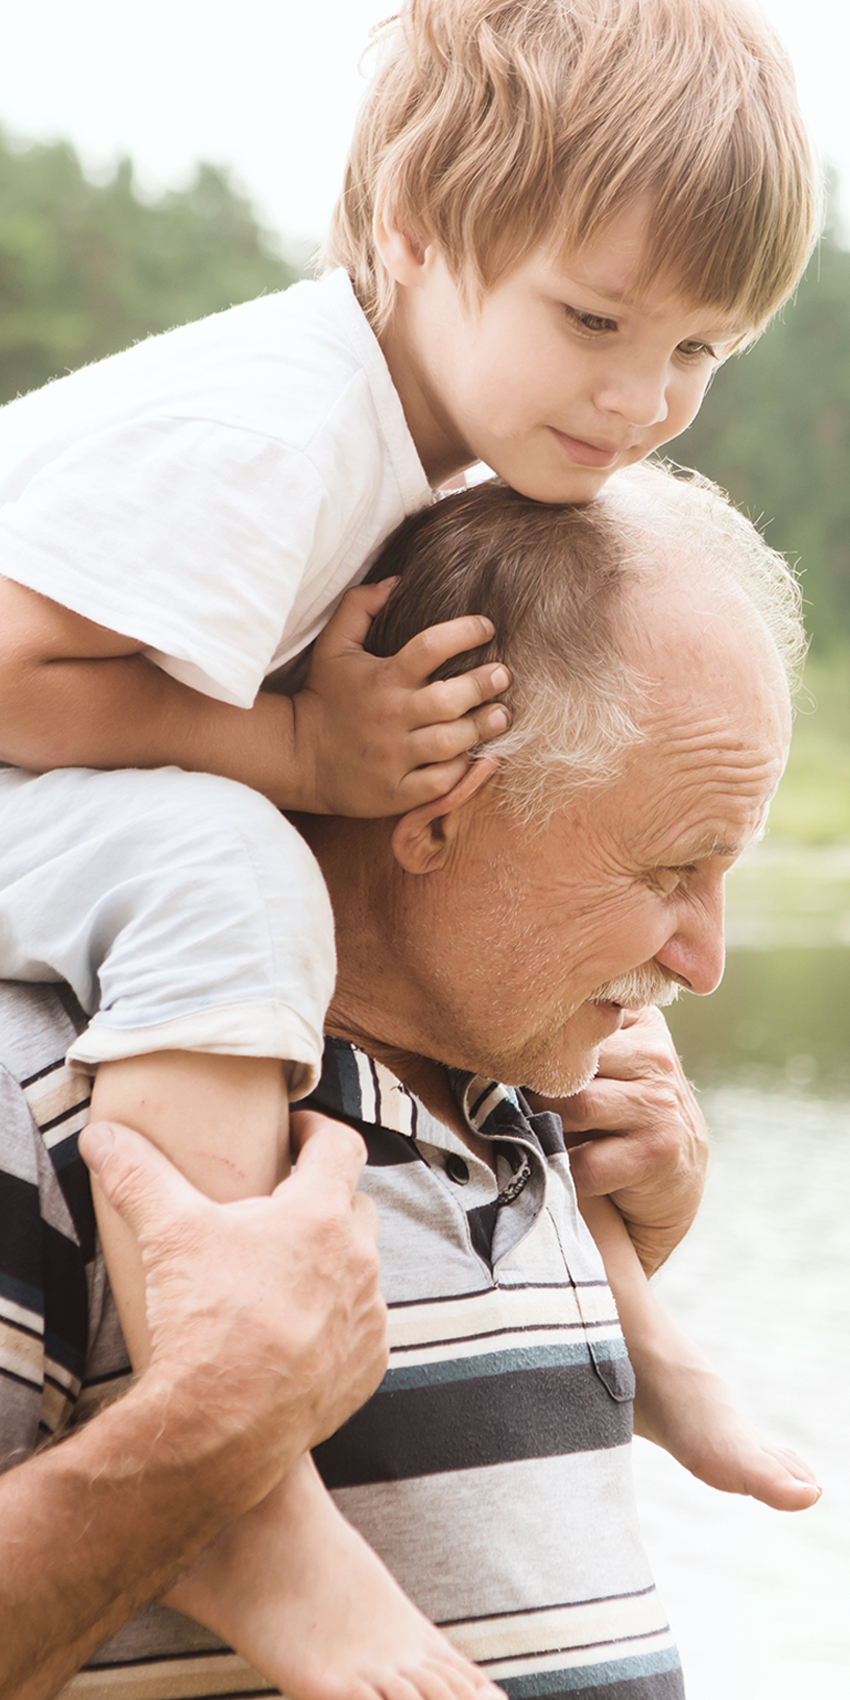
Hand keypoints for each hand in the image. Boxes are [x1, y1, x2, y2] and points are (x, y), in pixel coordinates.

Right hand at [80, 1110, 386, 1491]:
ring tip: (284, 1273)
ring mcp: (368, 1316)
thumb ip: (138, 1175)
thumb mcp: (168, 1234)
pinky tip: (297, 1330)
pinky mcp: (367, 1366)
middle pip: (354, 1206)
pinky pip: (361, 1328)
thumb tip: (101, 1136)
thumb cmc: (204, 1320)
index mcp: (321, 1215)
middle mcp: (359, 1261)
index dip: (317, 1131)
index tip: (295, 1133)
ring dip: (332, 1264)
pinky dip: (336, 1321)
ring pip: (360, 1270)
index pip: (341, 1146)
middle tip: (281, 1206)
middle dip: (323, 1199)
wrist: (223, 1426)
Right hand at [292, 579, 511, 814]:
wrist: (296, 755)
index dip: (465, 632)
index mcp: (382, 678)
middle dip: (484, 684)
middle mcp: (391, 716)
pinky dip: (462, 769)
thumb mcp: (333, 646)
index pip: (432, 647)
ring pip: (452, 741)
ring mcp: (394, 756)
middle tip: (502, 675)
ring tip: (500, 715)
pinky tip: (474, 754)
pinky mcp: (395, 791)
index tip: (486, 627)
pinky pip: (440, 782)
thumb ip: (360, 606)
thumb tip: (396, 581)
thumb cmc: (324, 696)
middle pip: (451, 698)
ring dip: (482, 727)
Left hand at [525, 1009, 707, 1274]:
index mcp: (638, 1022)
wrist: (675, 1182)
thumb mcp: (605, 1067)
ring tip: (532, 1135)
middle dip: (531, 1087)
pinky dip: (562, 1173)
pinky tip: (557, 1172)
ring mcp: (659, 1103)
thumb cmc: (620, 1116)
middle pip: (567, 1061)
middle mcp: (656, 1055)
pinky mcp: (658, 1151)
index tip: (500, 1057)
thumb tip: (487, 1041)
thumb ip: (567, 1045)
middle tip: (510, 1106)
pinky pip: (586, 1162)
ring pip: (573, 1104)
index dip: (530, 1043)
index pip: (570, 1019)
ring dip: (544, 1126)